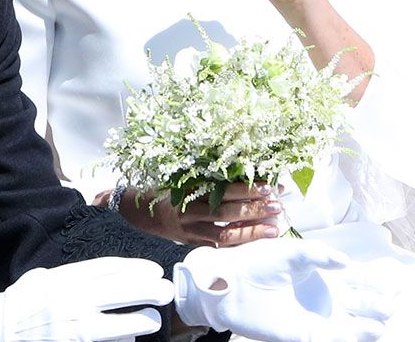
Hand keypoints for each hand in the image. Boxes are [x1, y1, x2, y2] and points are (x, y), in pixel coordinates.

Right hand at [0, 257, 173, 341]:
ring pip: (121, 324)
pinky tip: (131, 339)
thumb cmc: (13, 309)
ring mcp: (74, 328)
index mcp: (63, 279)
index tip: (153, 270)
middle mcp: (71, 301)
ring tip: (154, 320)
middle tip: (166, 290)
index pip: (108, 268)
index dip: (135, 268)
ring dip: (142, 320)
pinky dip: (121, 341)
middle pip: (121, 290)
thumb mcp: (36, 281)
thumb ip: (64, 276)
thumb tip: (94, 276)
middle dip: (149, 290)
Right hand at [113, 183, 283, 246]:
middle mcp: (188, 213)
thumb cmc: (164, 188)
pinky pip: (219, 246)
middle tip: (276, 205)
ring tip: (274, 227)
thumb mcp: (182, 175)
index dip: (246, 189)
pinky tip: (257, 241)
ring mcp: (191, 231)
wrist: (138, 212)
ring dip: (251, 231)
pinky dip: (239, 244)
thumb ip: (206, 174)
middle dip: (253, 210)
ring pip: (225, 235)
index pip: (221, 190)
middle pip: (225, 213)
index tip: (268, 186)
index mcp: (186, 191)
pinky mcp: (194, 243)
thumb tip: (242, 167)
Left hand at [174, 239, 390, 341]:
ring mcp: (318, 317)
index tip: (398, 282)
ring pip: (352, 326)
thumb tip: (346, 262)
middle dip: (378, 305)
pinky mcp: (303, 334)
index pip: (361, 279)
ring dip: (367, 327)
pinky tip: (359, 333)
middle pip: (363, 304)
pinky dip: (346, 337)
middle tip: (389, 307)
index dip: (380, 282)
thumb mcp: (290, 252)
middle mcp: (328, 298)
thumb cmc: (258, 263)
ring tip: (379, 326)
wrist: (230, 284)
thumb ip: (317, 254)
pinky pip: (331, 338)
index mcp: (327, 275)